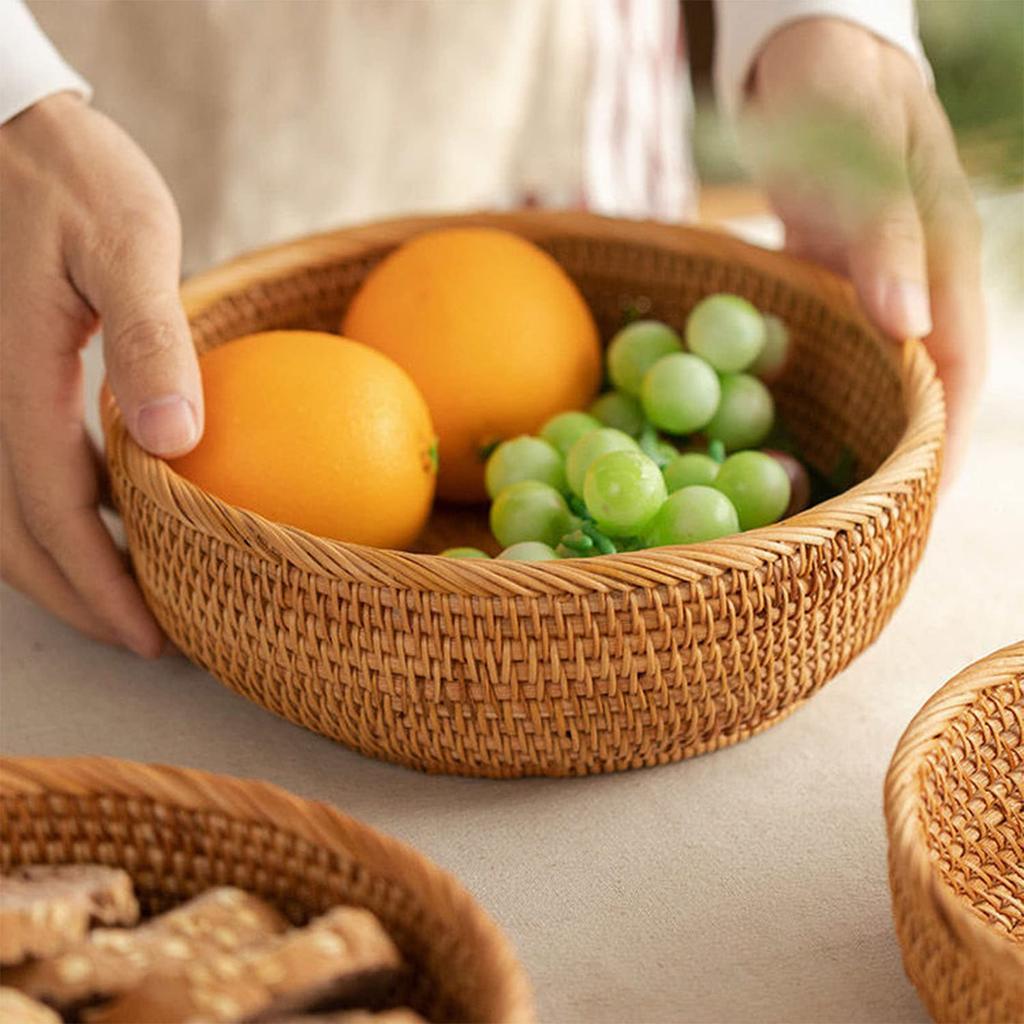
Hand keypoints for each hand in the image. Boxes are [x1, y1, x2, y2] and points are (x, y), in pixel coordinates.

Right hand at [1, 92, 203, 654]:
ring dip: (57, 568)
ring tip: (122, 601)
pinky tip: (102, 522)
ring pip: (1, 513)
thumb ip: (150, 341)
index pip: (52, 514)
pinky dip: (50, 516)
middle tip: (145, 641)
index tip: (149, 635)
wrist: (9, 128)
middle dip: (76, 598)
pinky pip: (10, 470)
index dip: (98, 584)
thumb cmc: (75, 178)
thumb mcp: (129, 245)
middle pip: (15, 535)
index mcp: (16, 381)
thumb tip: (174, 443)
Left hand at [745, 18, 985, 480]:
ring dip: (872, 432)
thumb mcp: (863, 148)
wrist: (810, 56)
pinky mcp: (840, 277)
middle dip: (909, 454)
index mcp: (944, 255)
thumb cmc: (837, 90)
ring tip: (839, 495)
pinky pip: (844, 347)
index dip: (945, 439)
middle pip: (929, 385)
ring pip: (888, 374)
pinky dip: (833, 390)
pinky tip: (804, 427)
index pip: (961, 368)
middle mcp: (921, 278)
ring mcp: (881, 280)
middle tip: (872, 526)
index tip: (919, 503)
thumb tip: (909, 329)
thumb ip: (889, 236)